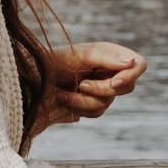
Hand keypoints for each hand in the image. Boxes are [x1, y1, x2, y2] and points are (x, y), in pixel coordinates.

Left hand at [31, 41, 146, 136]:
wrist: (28, 82)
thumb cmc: (50, 62)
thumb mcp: (78, 55)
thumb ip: (105, 57)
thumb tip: (131, 61)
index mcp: (108, 54)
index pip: (138, 64)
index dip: (130, 76)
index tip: (114, 83)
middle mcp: (108, 71)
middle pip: (126, 87)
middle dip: (100, 89)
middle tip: (80, 84)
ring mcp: (100, 89)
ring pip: (107, 103)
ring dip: (82, 100)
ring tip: (62, 91)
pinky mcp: (90, 104)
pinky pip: (96, 113)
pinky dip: (78, 107)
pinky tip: (63, 98)